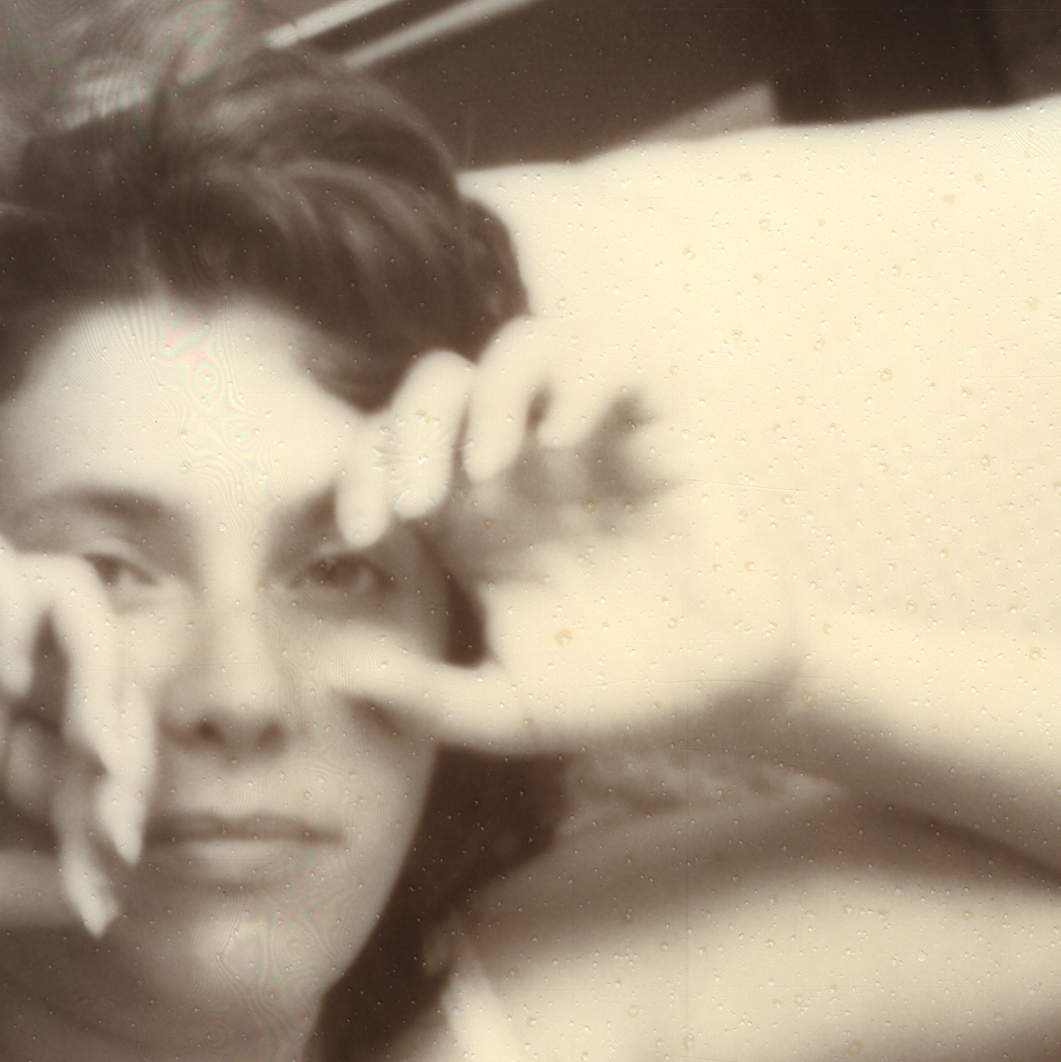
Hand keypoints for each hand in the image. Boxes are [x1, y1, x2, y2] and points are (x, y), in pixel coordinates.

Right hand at [0, 529, 153, 929]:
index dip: (113, 814)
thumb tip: (95, 905)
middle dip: (130, 750)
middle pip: (107, 678)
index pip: (91, 761)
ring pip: (73, 600)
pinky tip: (8, 683)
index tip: (106, 878)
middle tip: (114, 816)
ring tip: (89, 746)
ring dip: (102, 671)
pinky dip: (19, 612)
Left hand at [330, 319, 800, 753]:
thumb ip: (426, 699)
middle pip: (439, 386)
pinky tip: (562, 444)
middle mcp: (520, 467)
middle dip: (413, 427)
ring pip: (521, 349)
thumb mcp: (506, 712)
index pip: (390, 452)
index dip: (362, 475)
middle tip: (417, 501)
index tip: (366, 532)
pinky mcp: (656, 430)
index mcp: (468, 519)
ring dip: (490, 394)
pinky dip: (579, 383)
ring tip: (490, 466)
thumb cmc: (613, 697)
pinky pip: (613, 360)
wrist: (721, 696)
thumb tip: (339, 676)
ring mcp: (588, 441)